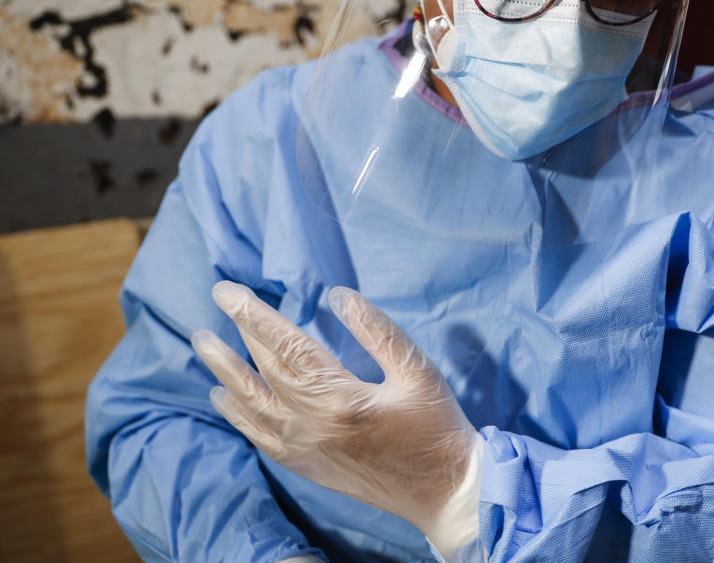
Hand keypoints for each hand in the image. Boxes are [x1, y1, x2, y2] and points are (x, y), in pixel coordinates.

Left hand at [192, 282, 482, 560]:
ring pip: (250, 405)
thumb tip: (338, 296)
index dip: (253, 314)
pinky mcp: (307, 467)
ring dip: (225, 373)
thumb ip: (377, 331)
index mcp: (338, 396)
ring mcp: (304, 449)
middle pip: (262, 370)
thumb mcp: (417, 370)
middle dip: (237, 334)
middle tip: (217, 302)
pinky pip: (259, 439)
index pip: (285, 344)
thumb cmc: (435, 426)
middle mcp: (311, 424)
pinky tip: (225, 400)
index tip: (226, 290)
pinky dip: (238, 417)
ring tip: (204, 346)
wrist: (442, 491)